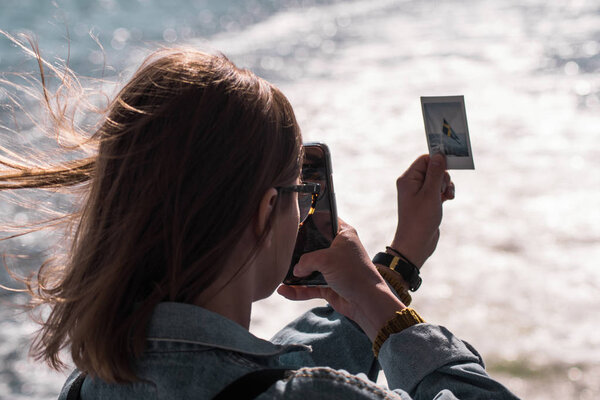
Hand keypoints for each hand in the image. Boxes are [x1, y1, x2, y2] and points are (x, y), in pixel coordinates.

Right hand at [278, 220, 404, 339]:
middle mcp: (338, 250)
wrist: (367, 302)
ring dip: (295, 273)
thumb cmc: (353, 273)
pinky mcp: (329, 286)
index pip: (325, 220)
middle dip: (298, 250)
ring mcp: (333, 269)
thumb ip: (306, 260)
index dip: (310, 218)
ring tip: (279, 273)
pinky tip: (284, 290)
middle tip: (282, 248)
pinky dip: (297, 290)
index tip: (293, 219)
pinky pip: (309, 287)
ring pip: (309, 268)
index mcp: (343, 235)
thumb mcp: (326, 259)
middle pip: (313, 245)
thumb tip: (296, 270)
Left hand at [391, 153, 453, 266]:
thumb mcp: (430, 194)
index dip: (438, 162)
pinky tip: (448, 199)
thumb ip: (435, 173)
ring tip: (447, 196)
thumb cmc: (421, 219)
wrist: (416, 244)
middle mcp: (412, 184)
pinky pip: (439, 189)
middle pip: (433, 168)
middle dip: (443, 176)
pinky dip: (445, 192)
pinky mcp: (427, 201)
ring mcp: (419, 193)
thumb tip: (439, 155)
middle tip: (442, 189)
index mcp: (408, 179)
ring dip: (446, 185)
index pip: (425, 160)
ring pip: (438, 179)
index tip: (449, 167)